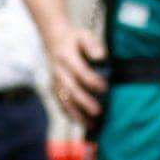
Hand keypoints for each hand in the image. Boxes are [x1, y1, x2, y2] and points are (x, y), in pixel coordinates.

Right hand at [40, 5, 105, 130]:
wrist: (53, 39)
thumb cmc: (74, 39)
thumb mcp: (84, 35)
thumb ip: (93, 45)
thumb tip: (101, 57)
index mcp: (66, 56)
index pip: (79, 71)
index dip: (92, 81)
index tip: (105, 88)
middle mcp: (58, 71)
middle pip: (71, 89)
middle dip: (84, 102)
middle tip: (98, 112)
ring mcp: (54, 81)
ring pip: (64, 100)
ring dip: (77, 113)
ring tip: (91, 124)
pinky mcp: (53, 88)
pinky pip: (60, 103)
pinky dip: (69, 114)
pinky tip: (81, 122)